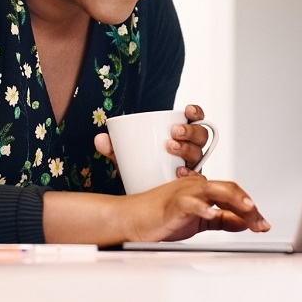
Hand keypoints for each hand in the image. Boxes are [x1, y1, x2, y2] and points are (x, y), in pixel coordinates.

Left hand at [92, 104, 212, 175]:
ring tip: (170, 148)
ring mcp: (192, 166)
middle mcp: (191, 149)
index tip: (187, 110)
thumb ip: (113, 146)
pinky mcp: (190, 183)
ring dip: (187, 148)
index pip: (195, 119)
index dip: (196, 112)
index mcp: (181, 135)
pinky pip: (198, 177)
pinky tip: (179, 172)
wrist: (141, 191)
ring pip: (199, 153)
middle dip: (190, 131)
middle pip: (201, 135)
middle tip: (173, 132)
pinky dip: (190, 174)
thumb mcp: (125, 154)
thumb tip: (100, 139)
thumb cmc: (140, 166)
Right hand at [120, 173, 270, 242]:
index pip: (233, 194)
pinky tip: (213, 215)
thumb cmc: (161, 217)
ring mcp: (185, 193)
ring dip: (234, 200)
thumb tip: (244, 222)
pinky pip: (191, 203)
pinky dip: (204, 208)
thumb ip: (221, 219)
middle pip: (229, 189)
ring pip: (215, 190)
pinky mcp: (173, 204)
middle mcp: (196, 187)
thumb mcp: (199, 220)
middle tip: (260, 223)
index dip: (250, 208)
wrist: (132, 219)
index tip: (262, 224)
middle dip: (248, 206)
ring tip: (249, 210)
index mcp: (203, 190)